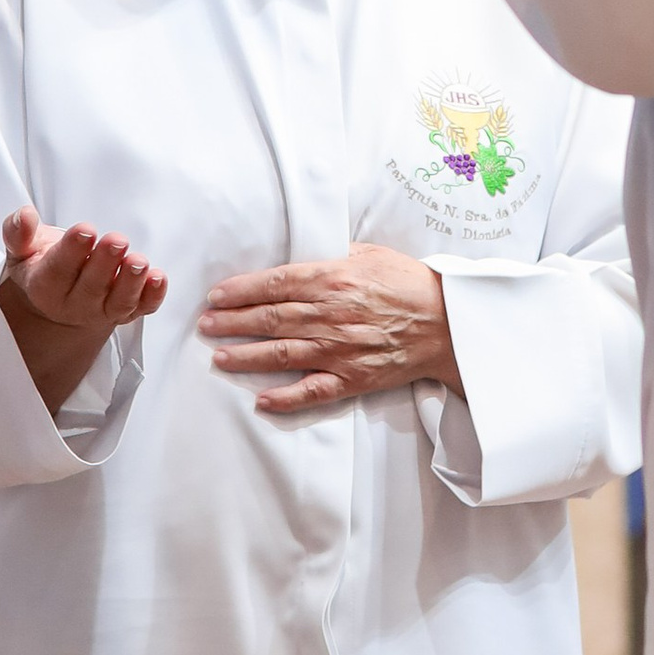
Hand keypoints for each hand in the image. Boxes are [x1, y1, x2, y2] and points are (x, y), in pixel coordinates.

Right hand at [0, 204, 166, 413]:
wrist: (57, 300)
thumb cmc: (42, 267)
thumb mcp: (21, 248)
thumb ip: (18, 231)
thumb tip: (25, 215)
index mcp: (45, 287)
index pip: (57, 271)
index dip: (72, 251)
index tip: (85, 230)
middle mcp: (75, 304)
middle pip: (91, 287)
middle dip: (105, 263)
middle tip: (116, 240)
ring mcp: (103, 310)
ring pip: (119, 302)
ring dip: (132, 282)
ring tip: (139, 261)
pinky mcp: (127, 312)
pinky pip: (142, 308)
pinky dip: (153, 296)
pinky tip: (158, 278)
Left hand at [200, 248, 459, 415]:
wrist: (448, 323)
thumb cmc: (409, 283)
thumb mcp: (369, 254)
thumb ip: (331, 255)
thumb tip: (297, 255)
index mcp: (333, 279)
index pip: (275, 284)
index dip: (240, 291)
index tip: (215, 296)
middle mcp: (331, 315)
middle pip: (270, 319)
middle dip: (232, 322)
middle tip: (205, 325)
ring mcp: (340, 350)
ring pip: (282, 354)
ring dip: (246, 356)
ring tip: (218, 357)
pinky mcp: (353, 378)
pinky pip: (313, 391)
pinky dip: (286, 398)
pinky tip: (261, 400)